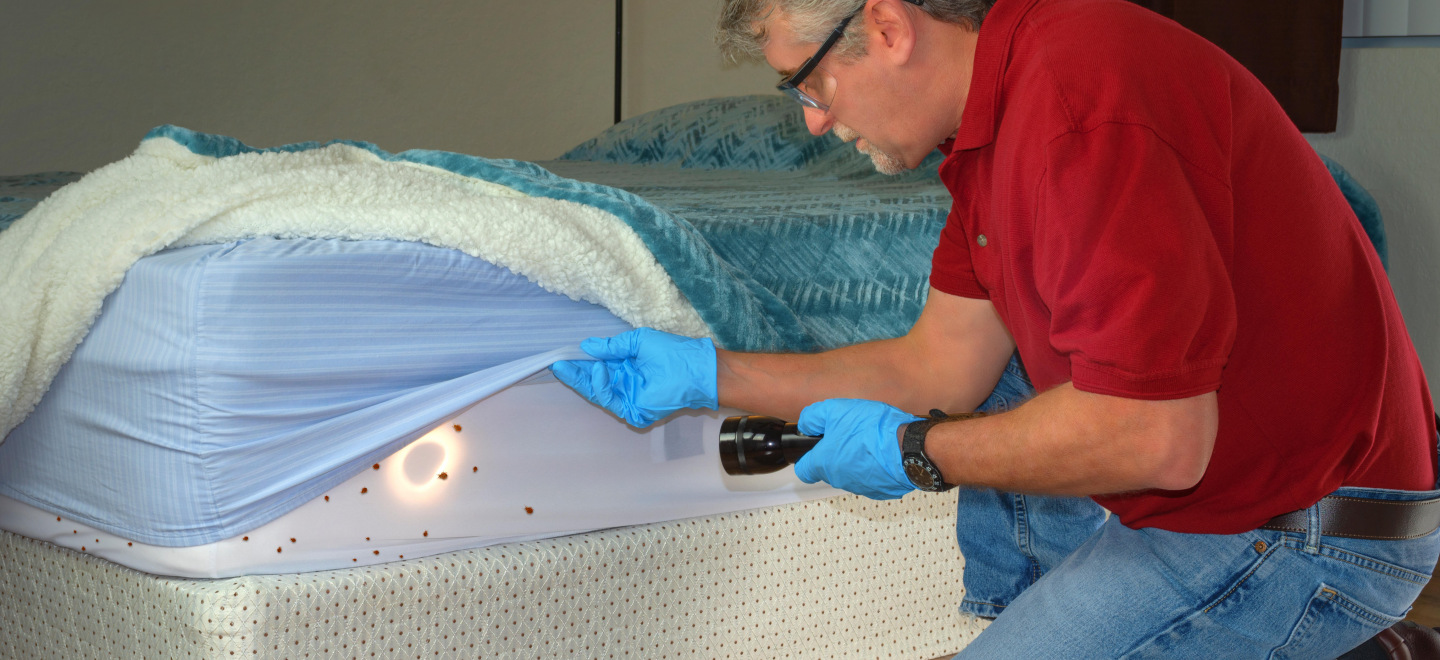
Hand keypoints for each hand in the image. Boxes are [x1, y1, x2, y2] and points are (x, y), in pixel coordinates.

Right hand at [551, 328, 717, 427]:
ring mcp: (628, 398)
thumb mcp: (637, 342)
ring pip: (597, 393)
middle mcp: (625, 384)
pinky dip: (601, 386)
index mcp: (626, 368)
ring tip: (573, 364)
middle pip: (593, 382)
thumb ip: (612, 346)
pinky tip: (598, 370)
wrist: (694, 368)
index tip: (562, 355)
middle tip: (556, 364)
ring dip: (583, 379)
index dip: (580, 363)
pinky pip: (610, 400)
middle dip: (574, 374)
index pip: (598, 367)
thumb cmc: (672, 352)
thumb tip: (587, 346)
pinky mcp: (633, 410)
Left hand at [793, 399, 921, 499]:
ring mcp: (860, 488)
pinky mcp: (880, 490)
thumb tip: (806, 424)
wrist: (909, 447)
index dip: (807, 457)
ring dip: (855, 459)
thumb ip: (814, 417)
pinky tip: (882, 451)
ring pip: (850, 473)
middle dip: (835, 453)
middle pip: (829, 469)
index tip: (816, 446)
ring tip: (868, 440)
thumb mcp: (836, 410)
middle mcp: (839, 480)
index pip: (803, 471)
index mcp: (824, 464)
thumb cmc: (873, 430)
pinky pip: (871, 477)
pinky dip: (874, 466)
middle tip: (849, 434)